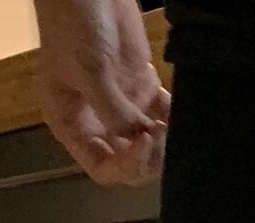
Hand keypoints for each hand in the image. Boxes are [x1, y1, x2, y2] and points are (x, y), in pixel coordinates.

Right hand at [34, 0, 169, 186]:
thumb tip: (138, 141)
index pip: (102, 167)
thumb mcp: (89, 69)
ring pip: (148, 143)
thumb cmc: (75, 24)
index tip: (145, 141)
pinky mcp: (142, 86)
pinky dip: (174, 119)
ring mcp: (121, 104)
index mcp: (72, 123)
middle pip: (128, 161)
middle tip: (165, 136)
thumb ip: (112, 110)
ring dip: (165, 143)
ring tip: (175, 129)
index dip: (126, 166)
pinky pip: (162, 114)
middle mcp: (96, 121)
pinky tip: (182, 116)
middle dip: (149, 157)